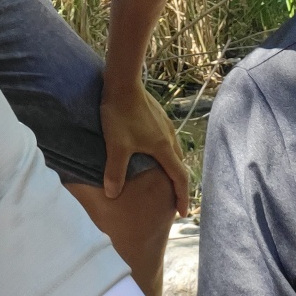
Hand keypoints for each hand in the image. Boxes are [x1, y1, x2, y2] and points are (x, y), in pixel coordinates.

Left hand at [100, 81, 189, 214]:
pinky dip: (165, 153)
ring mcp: (164, 124)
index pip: (179, 177)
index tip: (182, 213)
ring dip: (171, 166)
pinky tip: (152, 151)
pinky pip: (166, 140)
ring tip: (164, 177)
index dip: (182, 196)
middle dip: (178, 184)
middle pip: (178, 164)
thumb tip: (112, 195)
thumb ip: (115, 172)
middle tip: (173, 199)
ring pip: (173, 150)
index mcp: (163, 147)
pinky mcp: (157, 115)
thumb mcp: (116, 146)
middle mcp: (168, 137)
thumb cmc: (120, 115)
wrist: (122, 82)